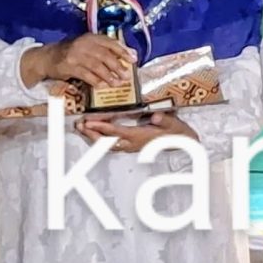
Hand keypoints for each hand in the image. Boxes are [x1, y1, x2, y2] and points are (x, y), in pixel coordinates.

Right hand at [24, 34, 134, 90]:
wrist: (47, 57)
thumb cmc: (72, 52)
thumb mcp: (88, 46)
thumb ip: (106, 49)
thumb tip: (129, 54)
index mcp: (91, 37)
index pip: (110, 43)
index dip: (123, 51)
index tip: (133, 60)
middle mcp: (83, 44)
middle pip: (105, 55)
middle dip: (118, 67)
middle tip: (126, 76)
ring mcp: (75, 55)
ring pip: (96, 66)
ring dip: (109, 76)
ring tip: (117, 83)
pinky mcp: (68, 66)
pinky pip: (86, 75)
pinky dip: (96, 81)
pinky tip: (102, 86)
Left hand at [76, 110, 197, 153]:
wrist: (183, 144)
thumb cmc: (177, 132)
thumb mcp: (174, 124)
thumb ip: (164, 120)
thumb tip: (155, 115)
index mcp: (141, 136)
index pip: (118, 131)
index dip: (103, 127)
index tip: (90, 122)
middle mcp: (133, 143)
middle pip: (107, 141)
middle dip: (92, 134)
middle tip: (79, 125)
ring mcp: (130, 146)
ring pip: (107, 145)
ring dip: (93, 137)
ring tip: (81, 128)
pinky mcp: (130, 146)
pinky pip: (111, 145)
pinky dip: (100, 140)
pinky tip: (93, 134)